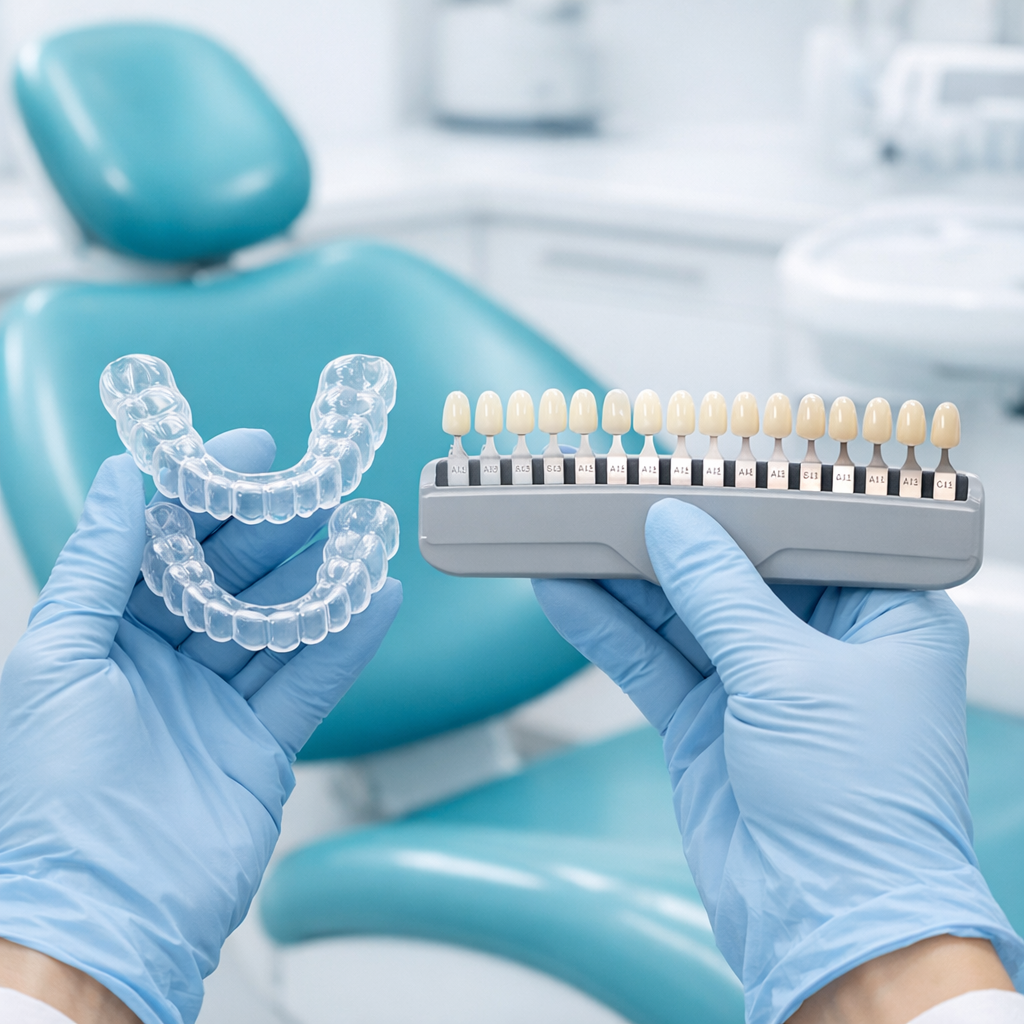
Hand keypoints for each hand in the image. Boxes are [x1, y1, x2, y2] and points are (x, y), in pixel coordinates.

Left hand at [0, 429, 400, 1023]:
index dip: (204, 499)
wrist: (105, 913)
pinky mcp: (261, 746)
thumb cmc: (56, 795)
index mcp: (102, 641)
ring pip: (274, 627)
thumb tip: (118, 482)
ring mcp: (214, 706)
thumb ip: (95, 566)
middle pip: (225, 582)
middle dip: (270, 533)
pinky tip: (375, 600)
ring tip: (358, 531)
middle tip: (315, 489)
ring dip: (317, 579)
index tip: (248, 455)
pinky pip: (310, 682)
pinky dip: (346, 642)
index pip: (162, 550)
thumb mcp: (57, 660)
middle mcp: (160, 667)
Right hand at [533, 499, 1022, 1023]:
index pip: (804, 536)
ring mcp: (757, 688)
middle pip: (731, 573)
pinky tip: (566, 596)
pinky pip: (651, 663)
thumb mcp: (788, 674)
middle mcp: (820, 647)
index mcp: (882, 618)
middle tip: (608, 500)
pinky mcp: (708, 724)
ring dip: (624, 582)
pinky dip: (607, 631)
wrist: (828, 928)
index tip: (683, 475)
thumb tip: (676, 528)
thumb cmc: (862, 812)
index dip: (741, 503)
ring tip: (568, 536)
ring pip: (680, 616)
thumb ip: (721, 592)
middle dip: (668, 541)